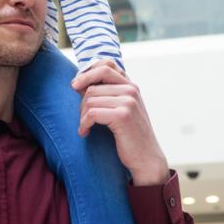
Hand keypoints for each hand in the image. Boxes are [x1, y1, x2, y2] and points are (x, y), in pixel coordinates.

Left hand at [71, 61, 169, 185]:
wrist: (146, 158)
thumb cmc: (130, 136)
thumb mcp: (123, 110)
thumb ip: (109, 94)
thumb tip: (78, 83)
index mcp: (131, 86)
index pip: (106, 65)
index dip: (87, 72)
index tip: (76, 87)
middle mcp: (131, 90)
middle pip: (91, 85)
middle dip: (81, 102)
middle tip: (82, 117)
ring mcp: (128, 101)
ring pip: (89, 99)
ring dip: (82, 116)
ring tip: (85, 128)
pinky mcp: (122, 115)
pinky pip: (91, 113)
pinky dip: (84, 124)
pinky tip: (85, 132)